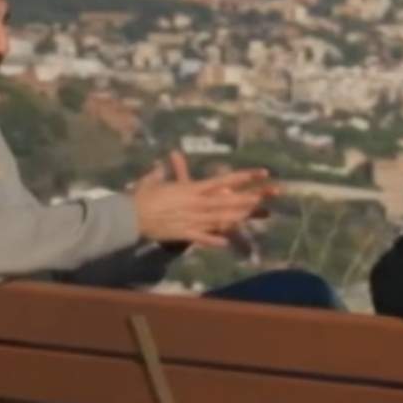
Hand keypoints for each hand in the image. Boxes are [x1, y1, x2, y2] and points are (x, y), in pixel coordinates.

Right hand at [130, 152, 267, 245]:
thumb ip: (162, 173)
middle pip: (229, 200)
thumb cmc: (141, 196)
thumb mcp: (153, 181)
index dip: (244, 176)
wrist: (129, 216)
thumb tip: (165, 160)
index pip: (224, 180)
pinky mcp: (184, 234)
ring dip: (242, 215)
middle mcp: (197, 203)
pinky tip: (227, 242)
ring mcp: (192, 219)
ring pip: (222, 218)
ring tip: (261, 211)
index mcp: (192, 188)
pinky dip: (214, 239)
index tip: (263, 172)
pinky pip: (203, 237)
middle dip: (252, 196)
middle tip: (273, 193)